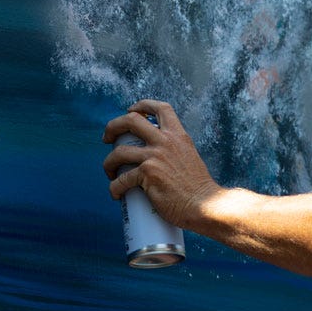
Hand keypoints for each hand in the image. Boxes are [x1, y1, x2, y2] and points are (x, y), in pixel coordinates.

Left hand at [102, 100, 222, 229]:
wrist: (204, 205)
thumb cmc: (198, 188)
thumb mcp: (189, 158)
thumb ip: (174, 152)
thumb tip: (155, 157)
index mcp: (178, 136)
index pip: (161, 108)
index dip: (142, 105)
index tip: (132, 110)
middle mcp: (166, 142)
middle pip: (131, 121)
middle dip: (112, 127)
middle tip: (107, 138)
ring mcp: (156, 157)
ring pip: (118, 152)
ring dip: (108, 163)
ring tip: (111, 172)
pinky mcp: (148, 175)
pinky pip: (120, 180)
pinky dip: (114, 188)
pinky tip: (116, 194)